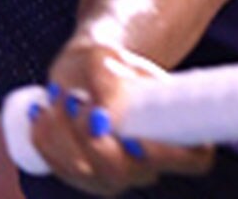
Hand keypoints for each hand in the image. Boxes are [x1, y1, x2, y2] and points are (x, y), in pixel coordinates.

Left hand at [30, 37, 213, 195]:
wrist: (84, 70)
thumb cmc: (107, 62)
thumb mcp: (108, 61)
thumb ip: (110, 84)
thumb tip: (106, 114)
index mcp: (174, 134)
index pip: (195, 158)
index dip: (170, 155)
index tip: (133, 133)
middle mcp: (147, 164)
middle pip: (126, 174)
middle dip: (95, 143)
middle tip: (78, 104)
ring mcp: (113, 176)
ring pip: (86, 173)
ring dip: (64, 133)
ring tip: (59, 95)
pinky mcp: (81, 176)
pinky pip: (60, 168)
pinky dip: (46, 139)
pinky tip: (41, 112)